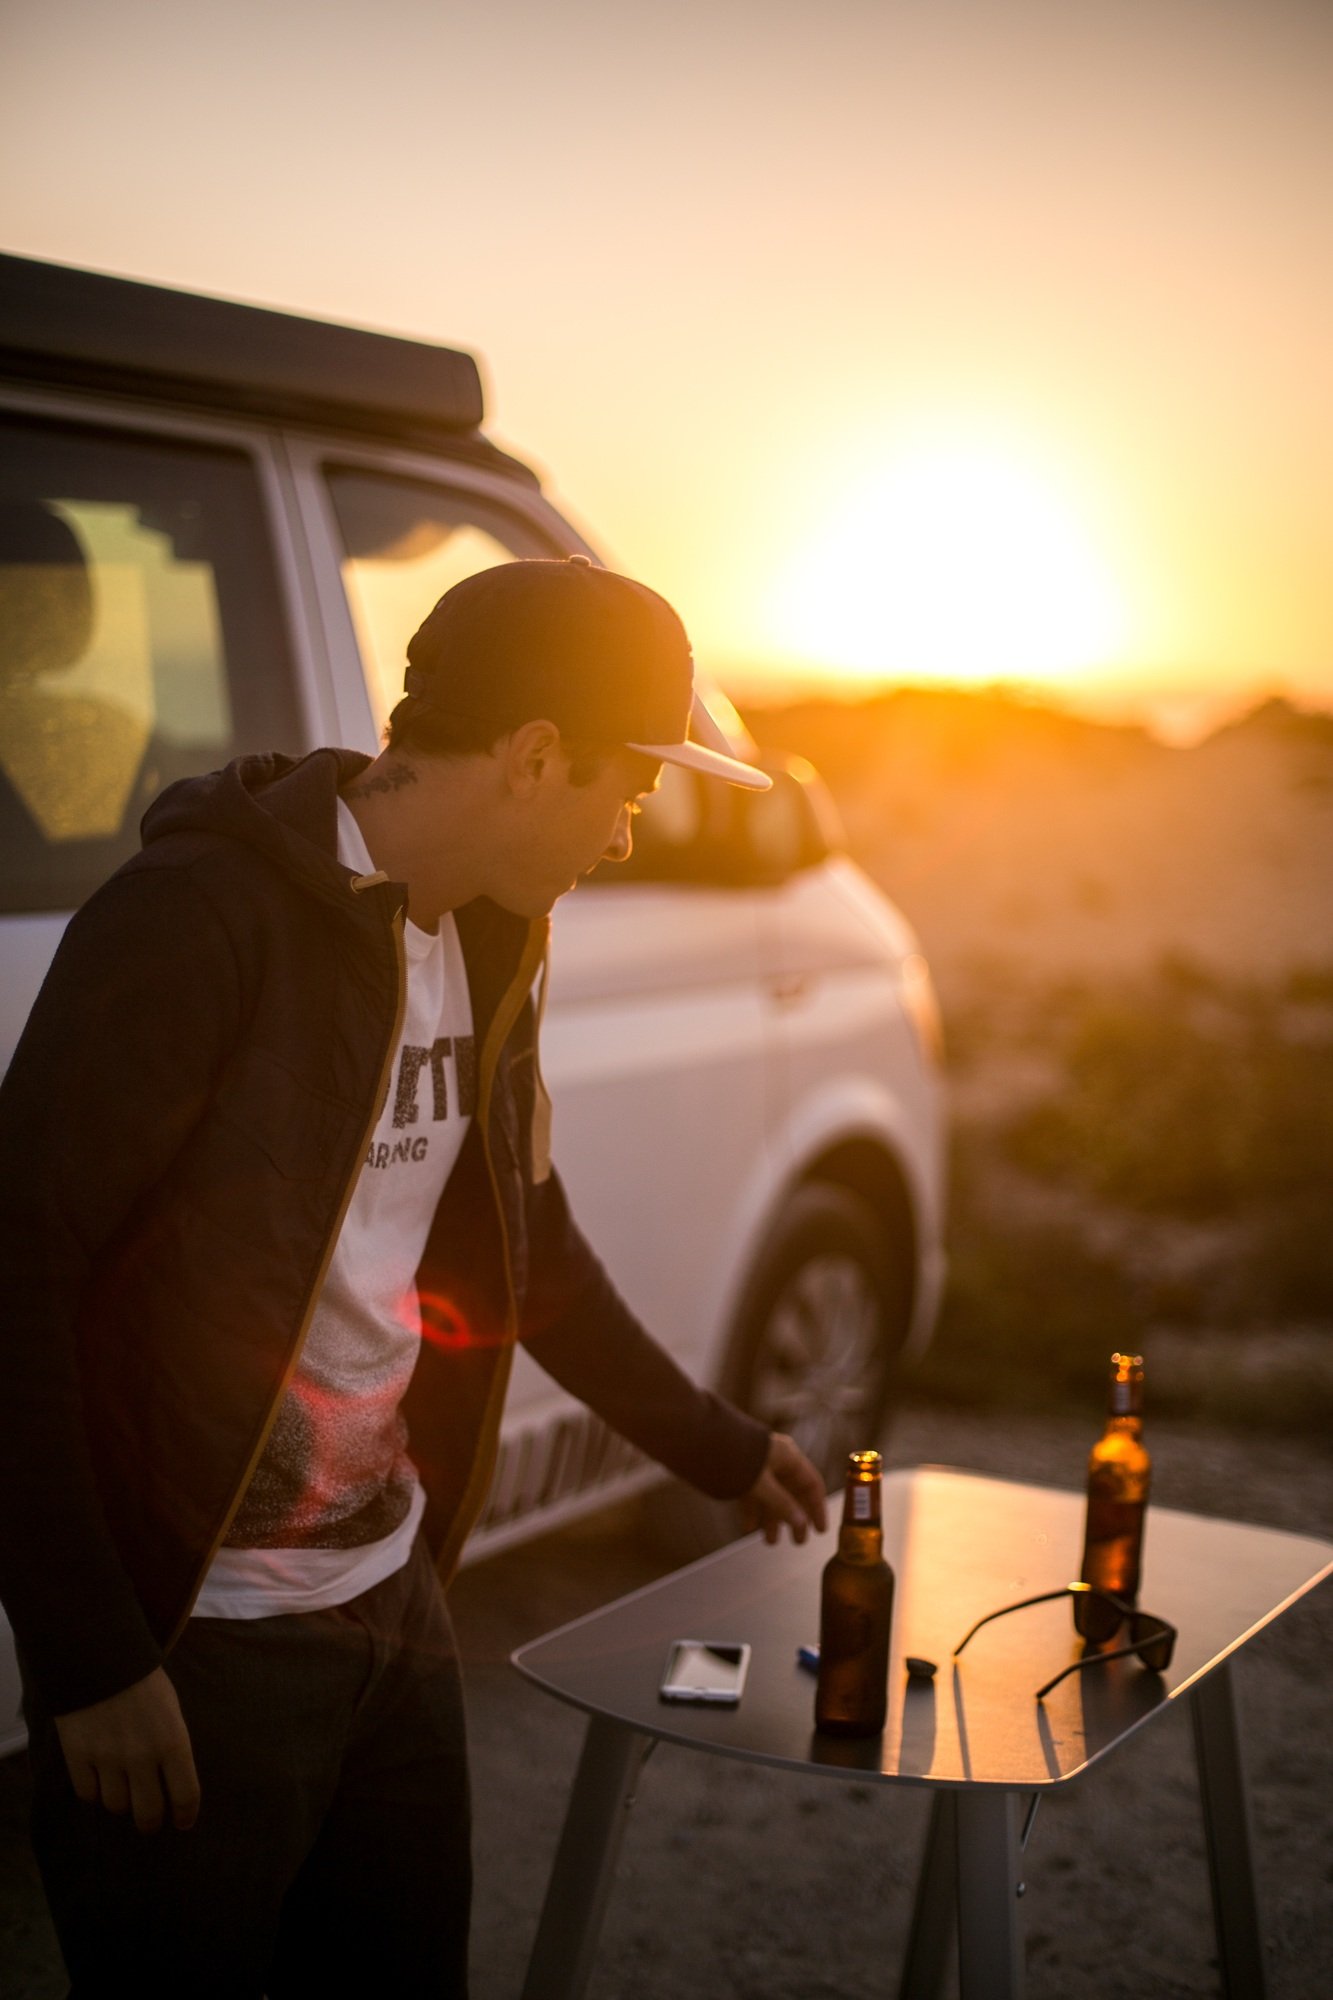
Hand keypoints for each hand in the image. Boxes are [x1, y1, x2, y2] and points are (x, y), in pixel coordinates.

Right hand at [54, 1666, 199, 1833]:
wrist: (99, 1657)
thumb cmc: (143, 1680)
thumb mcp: (171, 1709)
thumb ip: (171, 1744)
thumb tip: (172, 1780)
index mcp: (173, 1741)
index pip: (185, 1795)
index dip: (185, 1815)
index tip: (183, 1823)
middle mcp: (142, 1757)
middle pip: (148, 1813)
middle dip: (151, 1822)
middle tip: (150, 1820)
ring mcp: (108, 1760)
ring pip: (116, 1806)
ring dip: (121, 1801)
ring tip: (122, 1788)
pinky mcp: (79, 1758)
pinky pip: (88, 1794)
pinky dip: (94, 1791)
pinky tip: (98, 1778)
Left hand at [741, 1432, 828, 1545]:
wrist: (702, 1440)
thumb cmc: (736, 1457)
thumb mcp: (762, 1484)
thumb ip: (782, 1504)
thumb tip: (801, 1524)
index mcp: (788, 1457)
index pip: (811, 1484)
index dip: (817, 1508)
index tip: (819, 1531)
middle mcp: (776, 1460)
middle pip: (792, 1493)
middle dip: (795, 1518)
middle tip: (798, 1542)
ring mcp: (759, 1467)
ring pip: (771, 1496)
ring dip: (772, 1519)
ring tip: (770, 1542)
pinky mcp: (741, 1472)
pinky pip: (752, 1495)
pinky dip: (751, 1511)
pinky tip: (747, 1528)